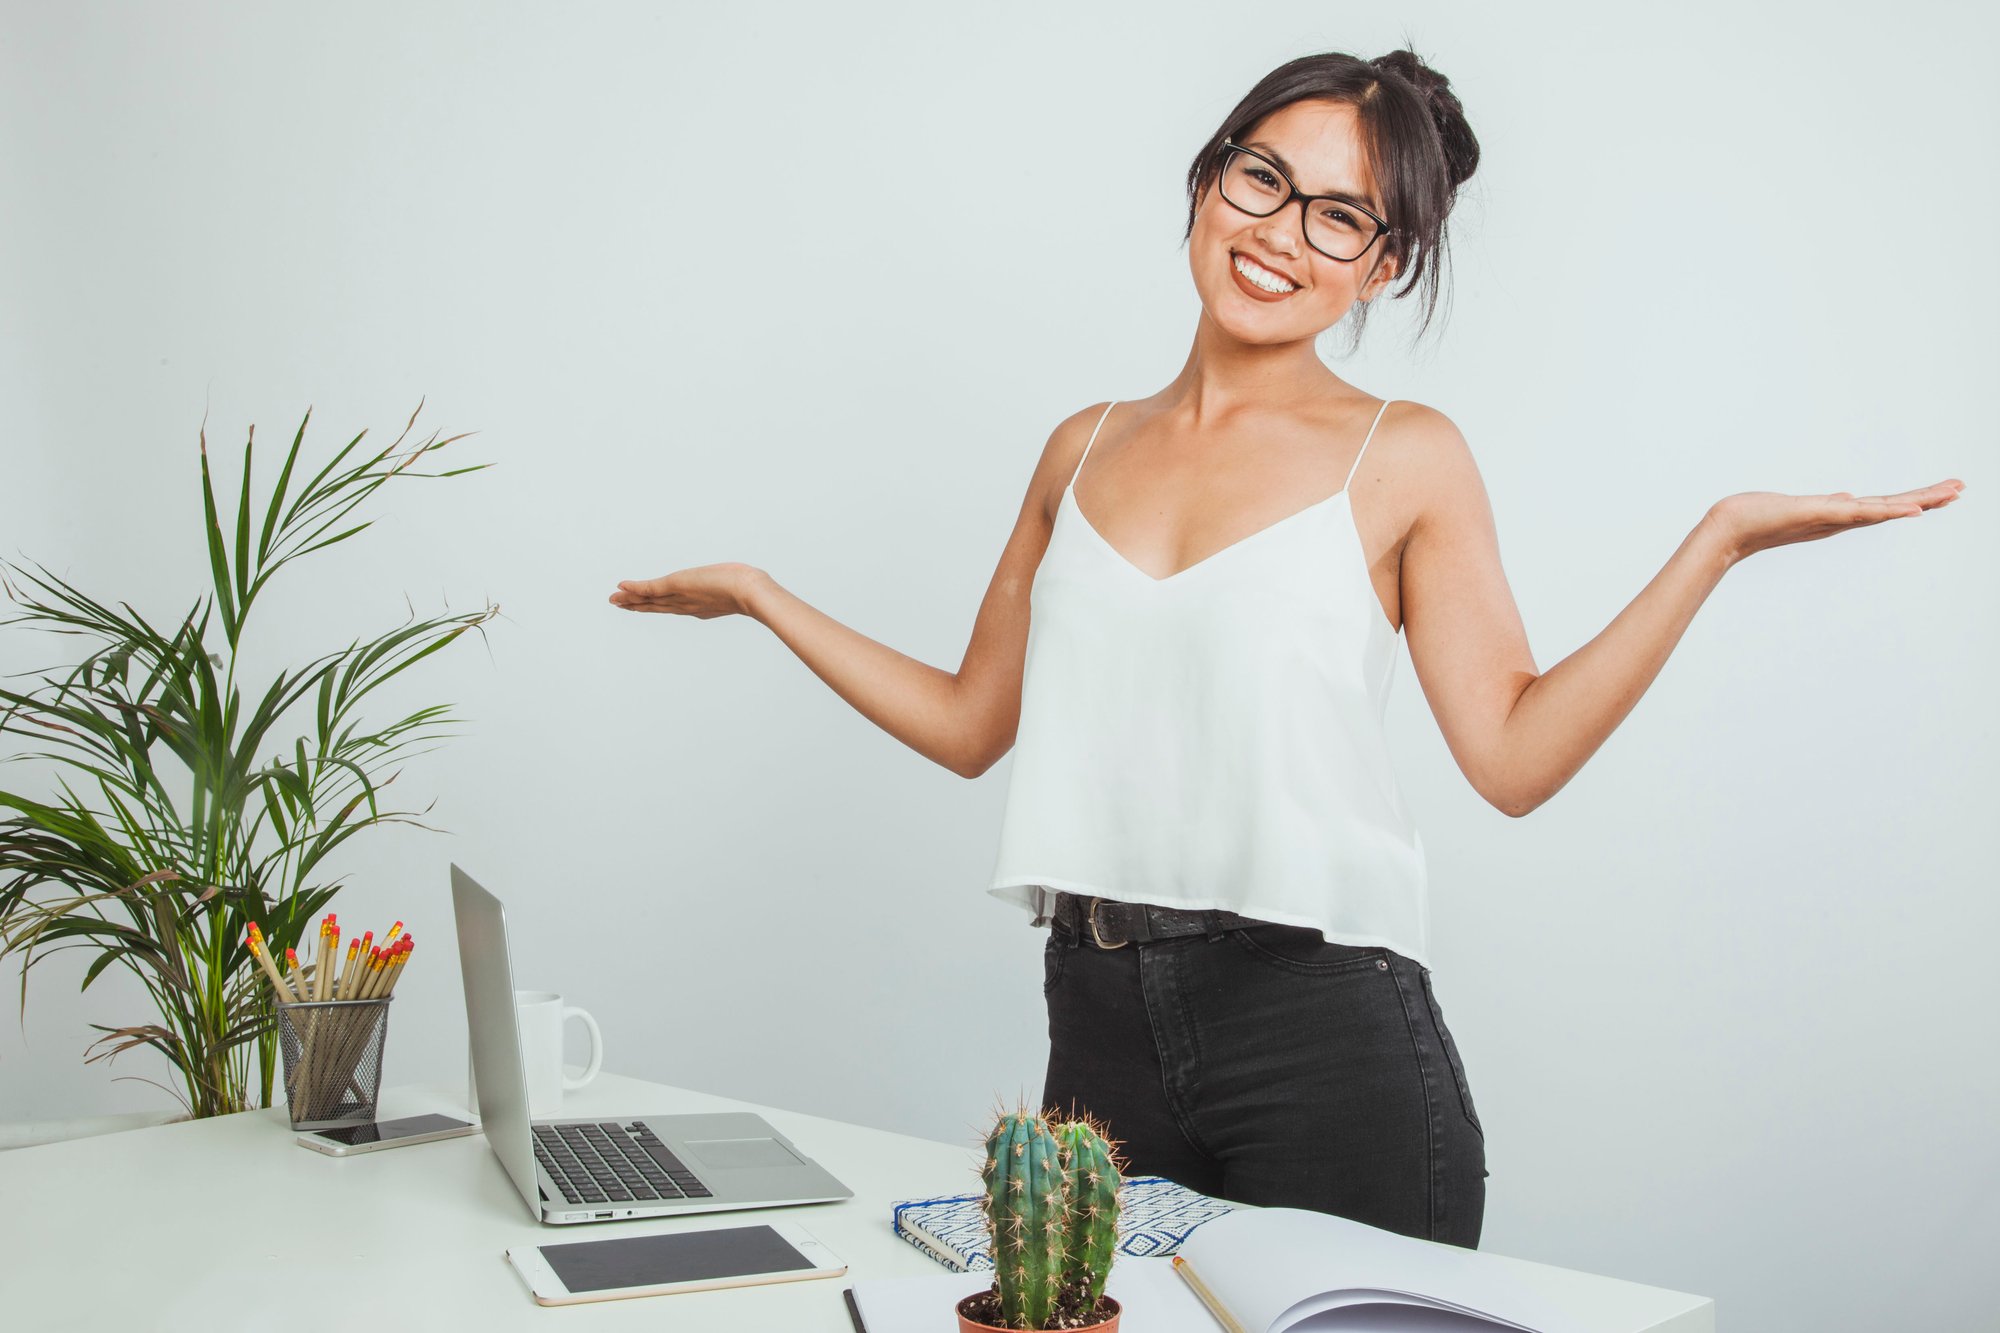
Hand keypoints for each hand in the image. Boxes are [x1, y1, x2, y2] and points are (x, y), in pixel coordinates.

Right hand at [608, 562, 768, 619]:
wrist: (750, 593)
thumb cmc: (750, 589)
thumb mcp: (738, 585)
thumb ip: (735, 584)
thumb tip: (745, 579)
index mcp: (698, 606)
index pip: (671, 606)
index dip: (654, 606)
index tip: (639, 606)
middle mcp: (686, 605)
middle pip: (655, 606)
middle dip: (636, 605)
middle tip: (617, 603)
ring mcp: (680, 598)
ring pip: (650, 600)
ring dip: (630, 599)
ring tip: (613, 599)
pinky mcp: (677, 587)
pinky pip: (651, 588)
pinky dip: (636, 588)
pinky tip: (621, 587)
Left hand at [1706, 479, 1965, 563]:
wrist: (1729, 529)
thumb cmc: (1759, 517)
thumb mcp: (1802, 507)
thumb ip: (1828, 505)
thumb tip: (1846, 497)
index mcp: (1839, 515)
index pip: (1884, 505)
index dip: (1914, 500)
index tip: (1942, 494)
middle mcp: (1840, 519)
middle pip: (1892, 507)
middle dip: (1927, 499)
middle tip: (1961, 490)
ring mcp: (1832, 518)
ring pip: (1883, 510)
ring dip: (1917, 502)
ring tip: (1948, 495)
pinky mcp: (1819, 514)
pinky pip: (1859, 512)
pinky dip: (1885, 511)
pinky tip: (1909, 510)